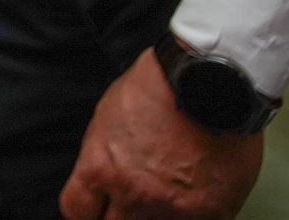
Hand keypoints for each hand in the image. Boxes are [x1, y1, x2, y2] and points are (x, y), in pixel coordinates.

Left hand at [60, 51, 261, 219]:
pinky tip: (191, 201)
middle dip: (116, 217)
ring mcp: (173, 208)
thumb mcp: (108, 116)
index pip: (77, 210)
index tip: (94, 210)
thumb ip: (103, 155)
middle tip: (127, 206)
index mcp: (101, 167)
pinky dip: (190, 218)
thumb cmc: (159, 88)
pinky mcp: (211, 212)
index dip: (86, 211)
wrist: (210, 82)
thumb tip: (103, 177)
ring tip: (163, 197)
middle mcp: (133, 194)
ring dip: (155, 217)